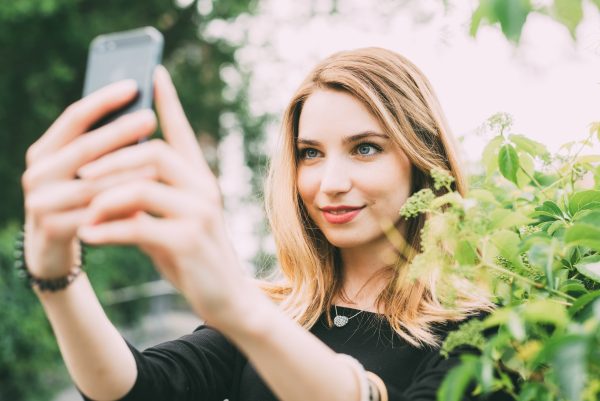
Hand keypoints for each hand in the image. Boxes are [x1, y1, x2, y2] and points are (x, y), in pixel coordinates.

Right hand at [22, 80, 156, 279]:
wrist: (50, 251)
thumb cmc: (78, 202)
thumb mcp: (82, 173)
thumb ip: (100, 149)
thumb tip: (144, 113)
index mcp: (45, 151)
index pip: (74, 117)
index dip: (103, 100)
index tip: (134, 85)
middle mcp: (37, 172)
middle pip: (85, 148)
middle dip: (119, 132)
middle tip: (151, 118)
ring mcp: (41, 202)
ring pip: (92, 184)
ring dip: (126, 173)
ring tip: (158, 162)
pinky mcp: (51, 230)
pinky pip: (94, 215)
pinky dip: (122, 208)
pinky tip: (146, 202)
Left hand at [76, 66, 249, 323]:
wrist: (227, 297)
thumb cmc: (194, 256)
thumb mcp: (172, 219)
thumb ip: (148, 196)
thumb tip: (106, 180)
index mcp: (200, 179)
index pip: (183, 132)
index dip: (168, 102)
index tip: (155, 72)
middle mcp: (203, 189)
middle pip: (153, 153)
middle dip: (110, 160)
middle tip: (79, 173)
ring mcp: (199, 214)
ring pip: (142, 186)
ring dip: (104, 196)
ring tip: (82, 208)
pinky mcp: (189, 241)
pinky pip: (138, 225)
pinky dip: (108, 230)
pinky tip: (90, 236)